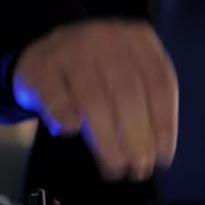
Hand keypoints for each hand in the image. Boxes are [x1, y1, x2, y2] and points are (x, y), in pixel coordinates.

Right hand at [13, 20, 178, 181]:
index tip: (162, 157)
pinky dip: (65, 115)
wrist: (49, 50)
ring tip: (115, 167)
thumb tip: (159, 152)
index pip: (160, 85)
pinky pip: (55, 95)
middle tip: (139, 167)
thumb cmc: (101, 71)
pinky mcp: (39, 63)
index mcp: (139, 39)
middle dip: (137, 136)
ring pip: (93, 97)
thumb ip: (148, 104)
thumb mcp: (132, 74)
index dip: (164, 125)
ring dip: (106, 138)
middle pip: (127, 92)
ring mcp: (71, 47)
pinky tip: (71, 133)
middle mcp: (107, 37)